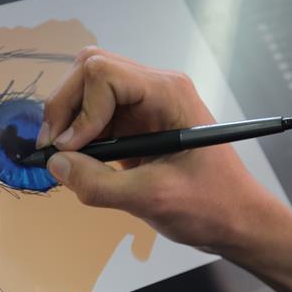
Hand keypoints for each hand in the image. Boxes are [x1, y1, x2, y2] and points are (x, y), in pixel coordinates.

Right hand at [39, 46, 278, 253]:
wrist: (238, 220)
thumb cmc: (212, 206)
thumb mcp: (153, 199)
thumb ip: (99, 183)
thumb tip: (54, 165)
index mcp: (168, 93)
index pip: (104, 73)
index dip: (79, 110)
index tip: (70, 150)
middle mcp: (155, 87)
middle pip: (91, 71)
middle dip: (65, 107)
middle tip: (53, 150)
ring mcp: (146, 103)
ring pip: (88, 88)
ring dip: (69, 120)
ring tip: (63, 157)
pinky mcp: (137, 123)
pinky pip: (96, 114)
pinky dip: (79, 134)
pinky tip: (80, 160)